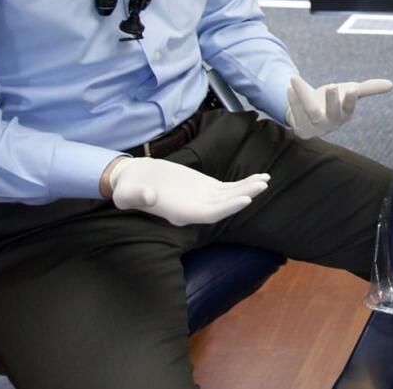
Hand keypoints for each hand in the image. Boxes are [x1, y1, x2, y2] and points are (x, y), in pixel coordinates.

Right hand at [107, 157, 268, 225]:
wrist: (133, 179)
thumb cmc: (128, 188)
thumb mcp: (127, 194)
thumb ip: (138, 197)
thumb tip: (150, 196)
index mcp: (180, 213)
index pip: (209, 214)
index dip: (227, 208)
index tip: (244, 200)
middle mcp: (195, 209)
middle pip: (224, 206)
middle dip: (244, 196)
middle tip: (261, 186)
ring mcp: (202, 198)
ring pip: (229, 196)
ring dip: (247, 189)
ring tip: (265, 180)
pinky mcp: (205, 187)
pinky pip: (228, 188)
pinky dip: (243, 183)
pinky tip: (258, 178)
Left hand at [286, 76, 392, 138]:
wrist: (309, 115)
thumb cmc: (333, 101)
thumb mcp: (349, 92)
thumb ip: (368, 88)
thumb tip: (391, 84)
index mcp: (344, 113)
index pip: (349, 108)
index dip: (351, 100)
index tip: (353, 88)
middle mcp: (331, 122)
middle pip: (332, 114)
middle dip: (332, 100)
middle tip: (333, 85)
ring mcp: (315, 127)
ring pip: (309, 112)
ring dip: (303, 95)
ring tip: (295, 78)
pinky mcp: (300, 129)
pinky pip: (295, 114)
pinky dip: (292, 100)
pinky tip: (290, 87)